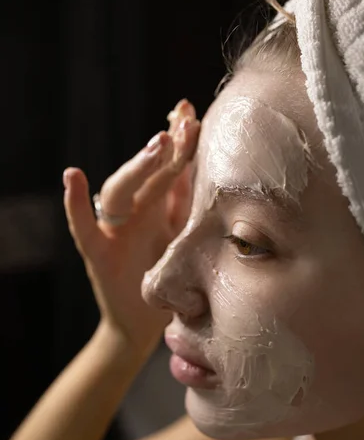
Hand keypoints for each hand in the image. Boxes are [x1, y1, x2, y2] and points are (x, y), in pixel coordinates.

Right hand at [63, 100, 199, 359]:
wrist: (146, 324)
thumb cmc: (172, 283)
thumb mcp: (187, 242)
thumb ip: (190, 209)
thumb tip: (214, 172)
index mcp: (160, 209)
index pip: (169, 169)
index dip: (180, 143)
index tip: (193, 114)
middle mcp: (136, 213)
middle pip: (147, 174)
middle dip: (165, 149)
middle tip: (184, 124)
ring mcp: (115, 231)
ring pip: (118, 191)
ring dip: (136, 168)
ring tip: (157, 146)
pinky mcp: (98, 253)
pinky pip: (83, 227)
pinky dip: (75, 204)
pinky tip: (73, 177)